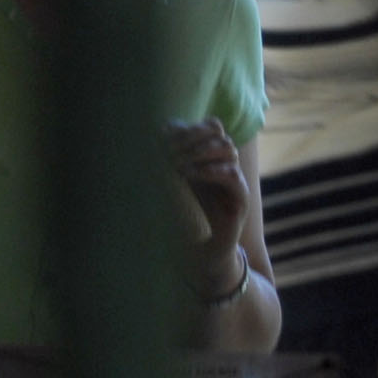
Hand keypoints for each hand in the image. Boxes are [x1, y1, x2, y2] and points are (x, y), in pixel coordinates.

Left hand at [164, 121, 250, 298]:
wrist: (200, 253)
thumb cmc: (178, 219)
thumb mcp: (165, 186)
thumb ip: (159, 164)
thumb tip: (137, 141)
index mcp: (207, 157)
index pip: (207, 125)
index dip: (185, 126)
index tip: (160, 135)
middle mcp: (223, 164)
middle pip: (216, 129)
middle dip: (191, 136)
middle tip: (168, 148)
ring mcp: (233, 180)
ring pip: (227, 147)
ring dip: (201, 151)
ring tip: (178, 163)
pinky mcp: (240, 199)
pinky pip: (232, 174)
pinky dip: (211, 171)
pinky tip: (190, 175)